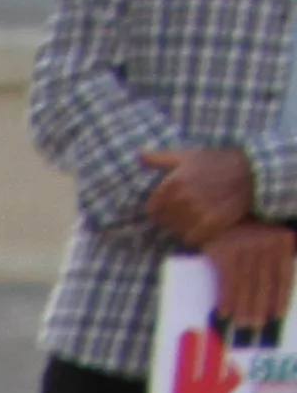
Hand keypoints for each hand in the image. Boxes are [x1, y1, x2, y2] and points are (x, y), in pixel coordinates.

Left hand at [147, 145, 262, 248]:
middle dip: (173, 216)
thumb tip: (139, 154)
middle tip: (190, 206)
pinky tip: (206, 222)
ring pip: (177, 230)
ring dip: (185, 225)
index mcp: (173, 183)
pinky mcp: (211, 225)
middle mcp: (182, 199)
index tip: (174, 202)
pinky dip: (196, 234)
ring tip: (200, 212)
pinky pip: (192, 238)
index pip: (152, 208)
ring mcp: (197, 213)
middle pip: (164, 220)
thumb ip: (161, 158)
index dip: (161, 207)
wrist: (252, 173)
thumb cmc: (218, 162)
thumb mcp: (189, 155)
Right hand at [218, 221, 296, 334]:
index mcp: (283, 242)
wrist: (222, 217)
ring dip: (243, 307)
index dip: (281, 297)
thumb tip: (281, 290)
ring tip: (242, 322)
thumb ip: (281, 256)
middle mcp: (267, 244)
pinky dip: (227, 298)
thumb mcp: (273, 238)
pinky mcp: (227, 253)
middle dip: (260, 306)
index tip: (277, 315)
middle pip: (264, 283)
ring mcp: (246, 248)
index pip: (284, 275)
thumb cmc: (250, 233)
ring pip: (246, 285)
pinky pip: (228, 281)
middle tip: (257, 325)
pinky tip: (225, 311)